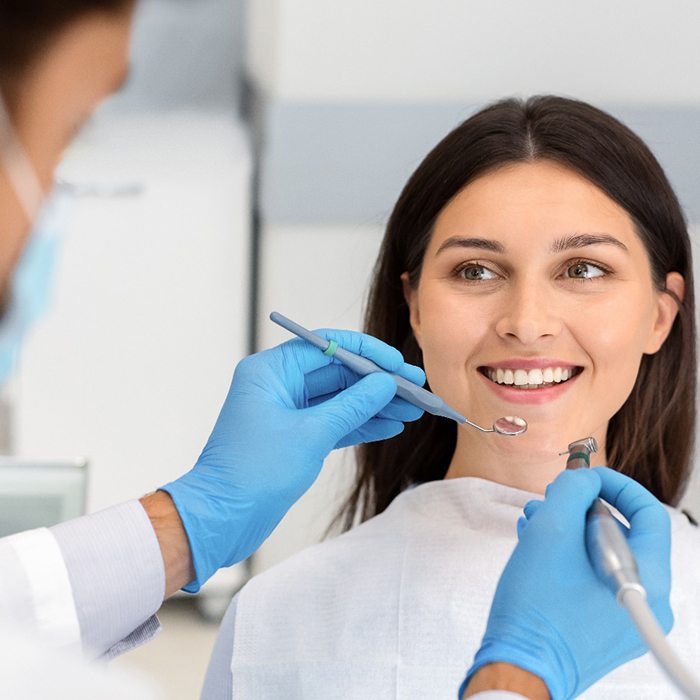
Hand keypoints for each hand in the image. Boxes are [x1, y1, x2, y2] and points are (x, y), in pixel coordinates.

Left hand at [161, 330, 424, 591]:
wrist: (221, 519)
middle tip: (416, 389)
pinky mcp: (294, 437)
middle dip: (377, 382)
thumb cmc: (253, 473)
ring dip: (374, 405)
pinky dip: (360, 424)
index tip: (399, 364)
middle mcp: (278, 385)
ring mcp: (286, 411)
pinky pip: (333, 422)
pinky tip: (389, 426)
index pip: (327, 346)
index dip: (368, 353)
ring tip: (412, 410)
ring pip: (339, 399)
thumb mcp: (311, 435)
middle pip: (337, 372)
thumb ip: (352, 405)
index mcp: (271, 371)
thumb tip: (385, 383)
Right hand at [462, 467, 672, 699]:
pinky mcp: (606, 630)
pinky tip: (538, 549)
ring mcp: (627, 619)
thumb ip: (572, 492)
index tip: (585, 478)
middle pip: (624, 534)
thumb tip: (584, 480)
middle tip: (550, 502)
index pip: (649, 512)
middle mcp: (648, 601)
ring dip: (570, 532)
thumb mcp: (552, 530)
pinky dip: (571, 558)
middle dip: (582, 509)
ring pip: (606, 556)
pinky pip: (596, 579)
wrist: (519, 666)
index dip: (616, 485)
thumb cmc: (537, 605)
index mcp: (648, 577)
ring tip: (534, 524)